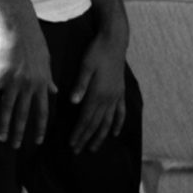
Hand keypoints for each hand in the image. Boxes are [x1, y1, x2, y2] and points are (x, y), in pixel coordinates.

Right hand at [0, 16, 56, 148]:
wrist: (21, 27)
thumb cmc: (35, 43)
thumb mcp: (47, 63)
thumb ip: (49, 80)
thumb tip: (56, 91)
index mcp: (42, 84)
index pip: (43, 111)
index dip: (40, 127)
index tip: (38, 141)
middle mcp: (30, 85)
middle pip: (25, 114)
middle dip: (20, 132)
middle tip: (16, 146)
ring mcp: (15, 80)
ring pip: (8, 108)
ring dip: (4, 125)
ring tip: (1, 138)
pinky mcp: (1, 73)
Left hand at [67, 29, 128, 154]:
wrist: (115, 42)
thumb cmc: (96, 52)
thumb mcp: (85, 66)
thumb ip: (80, 85)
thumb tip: (73, 102)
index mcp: (97, 93)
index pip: (86, 119)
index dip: (79, 132)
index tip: (72, 144)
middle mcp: (108, 98)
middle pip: (96, 124)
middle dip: (86, 138)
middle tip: (77, 151)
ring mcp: (116, 96)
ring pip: (108, 121)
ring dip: (100, 136)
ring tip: (94, 147)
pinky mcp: (120, 92)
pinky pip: (120, 112)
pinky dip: (117, 123)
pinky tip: (114, 133)